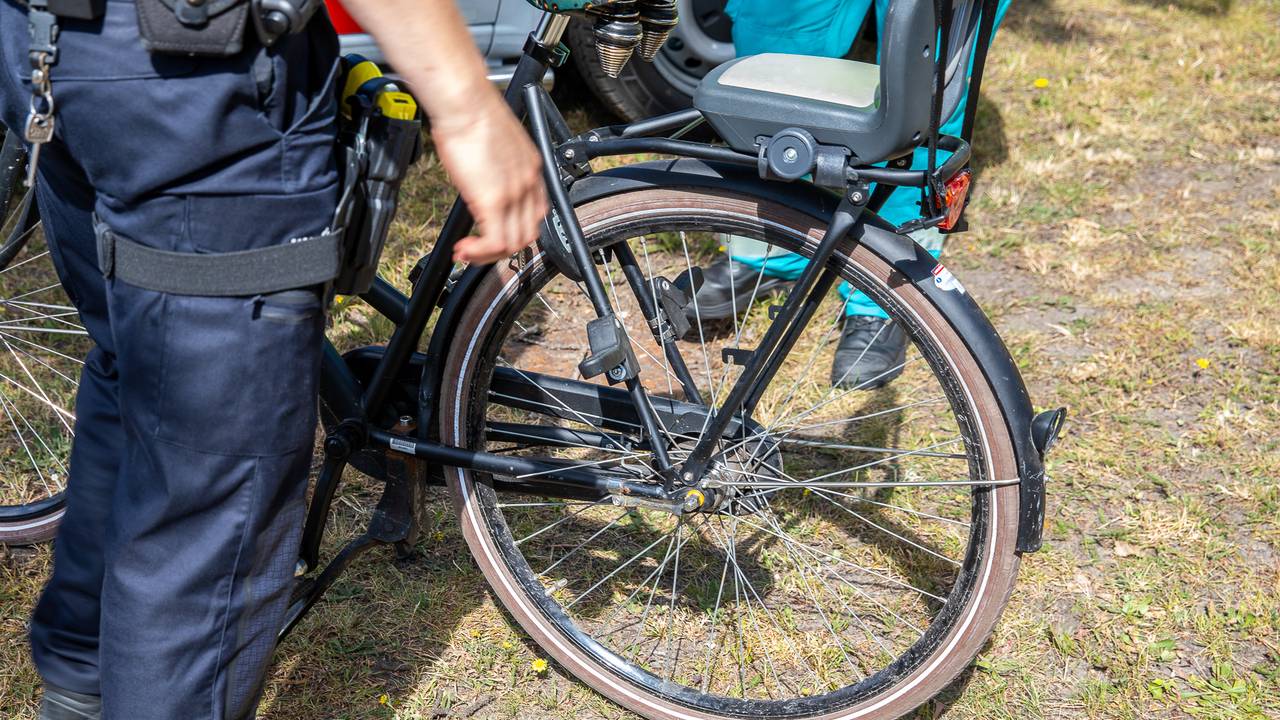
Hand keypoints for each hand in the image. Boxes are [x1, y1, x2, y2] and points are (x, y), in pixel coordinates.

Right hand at [432, 93, 547, 264]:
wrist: (465, 101)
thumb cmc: (471, 112)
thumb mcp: (493, 144)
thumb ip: (493, 168)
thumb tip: (480, 181)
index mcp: (532, 168)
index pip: (535, 213)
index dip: (514, 229)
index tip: (492, 233)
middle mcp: (529, 182)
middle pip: (528, 233)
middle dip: (501, 248)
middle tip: (477, 249)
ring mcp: (515, 192)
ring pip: (514, 243)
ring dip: (488, 255)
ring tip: (467, 252)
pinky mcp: (495, 199)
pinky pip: (496, 242)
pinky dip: (480, 253)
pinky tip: (464, 249)